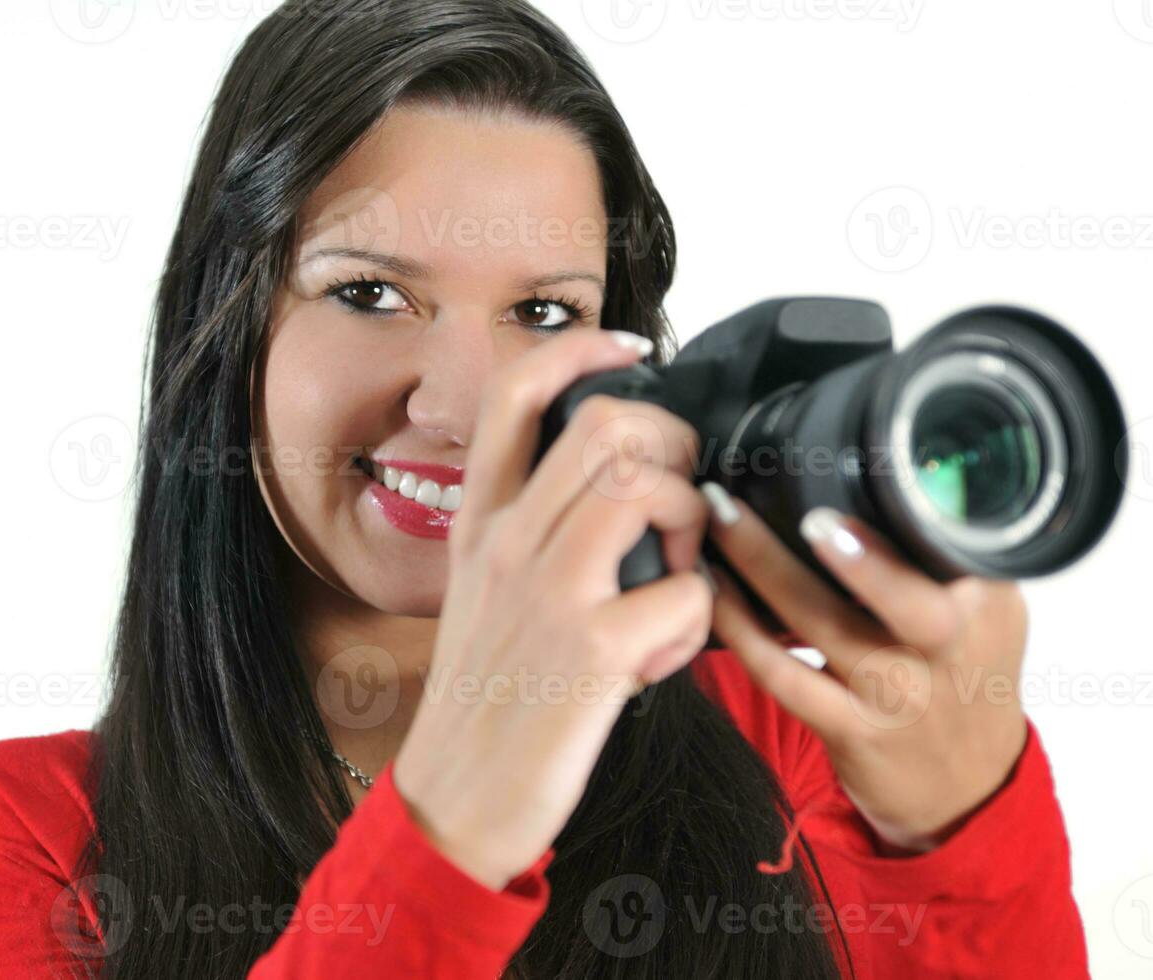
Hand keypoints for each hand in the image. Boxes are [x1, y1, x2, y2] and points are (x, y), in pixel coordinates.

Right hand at [393, 329, 713, 889]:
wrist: (456, 795)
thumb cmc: (486, 695)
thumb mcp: (484, 592)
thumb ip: (534, 532)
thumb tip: (616, 486)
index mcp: (481, 522)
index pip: (515, 392)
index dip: (580, 349)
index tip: (631, 347)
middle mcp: (508, 543)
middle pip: (605, 423)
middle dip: (672, 442)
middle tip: (681, 492)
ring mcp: (548, 592)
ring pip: (646, 486)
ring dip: (691, 520)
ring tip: (679, 568)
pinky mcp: (591, 651)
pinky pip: (683, 592)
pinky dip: (696, 615)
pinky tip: (668, 647)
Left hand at [701, 483, 1029, 852]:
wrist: (965, 785)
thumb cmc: (960, 675)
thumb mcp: (983, 608)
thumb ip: (942, 548)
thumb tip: (886, 469)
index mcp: (984, 601)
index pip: (951, 547)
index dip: (902, 508)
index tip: (852, 469)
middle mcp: (947, 648)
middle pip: (902, 596)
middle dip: (846, 550)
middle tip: (793, 506)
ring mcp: (897, 695)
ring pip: (822, 625)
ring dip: (761, 569)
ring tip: (719, 522)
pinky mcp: (850, 729)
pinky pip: (781, 674)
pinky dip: (740, 629)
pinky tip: (713, 592)